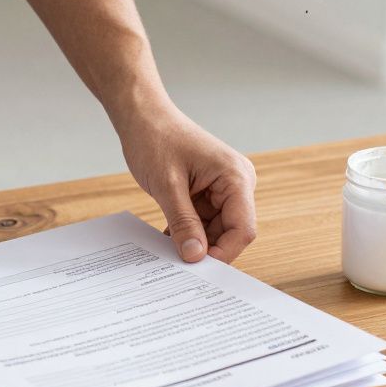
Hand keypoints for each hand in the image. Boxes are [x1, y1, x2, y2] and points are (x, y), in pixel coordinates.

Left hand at [118, 104, 257, 262]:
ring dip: (194, 242)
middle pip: (231, 232)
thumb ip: (183, 223)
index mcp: (235, 177)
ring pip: (215, 230)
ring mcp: (223, 188)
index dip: (223, 253)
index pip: (242, 228)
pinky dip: (187, 232)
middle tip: (180, 267)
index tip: (198, 270)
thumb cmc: (156, 139)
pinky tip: (167, 241)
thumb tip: (195, 257)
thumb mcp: (167, 186)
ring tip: (169, 253)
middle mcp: (236, 183)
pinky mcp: (208, 192)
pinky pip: (203, 222)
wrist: (142, 116)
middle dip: (207, 249)